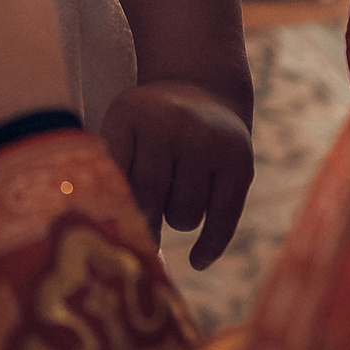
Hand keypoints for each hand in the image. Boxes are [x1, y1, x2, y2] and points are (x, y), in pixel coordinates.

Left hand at [98, 79, 255, 269]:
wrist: (201, 88)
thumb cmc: (148, 124)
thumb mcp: (122, 128)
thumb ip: (110, 172)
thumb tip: (112, 236)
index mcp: (131, 113)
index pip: (115, 179)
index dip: (113, 207)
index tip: (109, 228)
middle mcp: (173, 124)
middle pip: (150, 201)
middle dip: (144, 218)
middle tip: (142, 223)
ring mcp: (209, 142)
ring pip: (185, 216)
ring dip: (176, 219)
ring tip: (174, 194)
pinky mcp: (240, 161)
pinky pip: (223, 219)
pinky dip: (209, 246)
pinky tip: (197, 261)